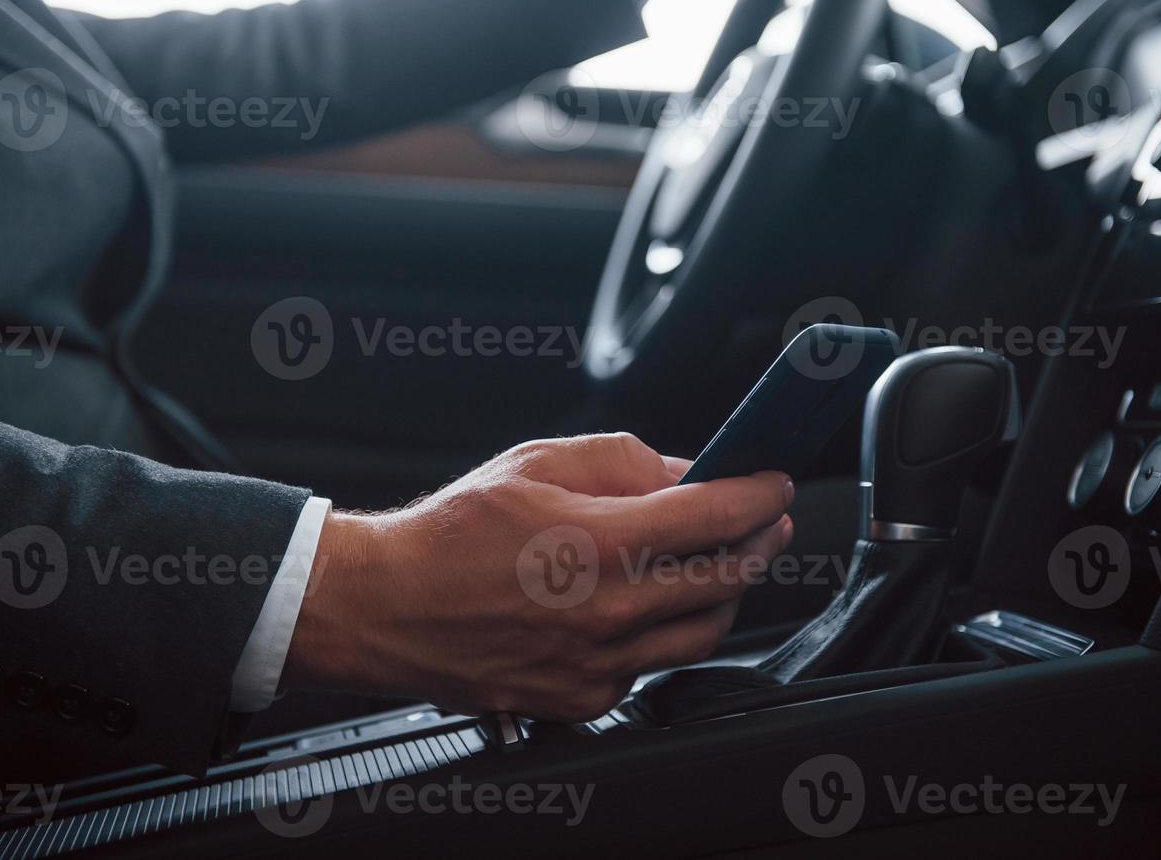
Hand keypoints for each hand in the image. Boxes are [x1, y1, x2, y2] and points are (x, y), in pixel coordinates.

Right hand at [283, 433, 793, 721]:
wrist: (387, 607)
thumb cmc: (453, 532)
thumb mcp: (536, 462)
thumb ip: (621, 461)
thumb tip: (684, 471)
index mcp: (599, 541)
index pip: (716, 515)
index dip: (759, 494)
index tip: (773, 483)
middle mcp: (607, 609)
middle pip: (726, 578)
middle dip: (759, 542)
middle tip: (765, 520)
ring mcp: (597, 662)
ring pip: (702, 631)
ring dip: (726, 592)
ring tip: (722, 560)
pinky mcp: (582, 698)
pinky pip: (653, 665)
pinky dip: (667, 631)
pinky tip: (653, 603)